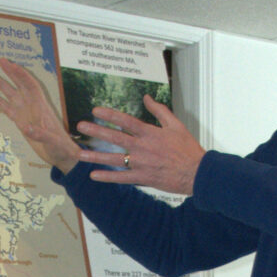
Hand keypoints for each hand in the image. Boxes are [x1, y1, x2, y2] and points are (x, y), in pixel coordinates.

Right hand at [0, 58, 80, 172]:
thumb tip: (25, 128)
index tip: (11, 65)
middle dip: (11, 73)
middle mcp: (33, 107)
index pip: (30, 86)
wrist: (62, 155)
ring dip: (2, 84)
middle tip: (0, 60)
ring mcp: (27, 114)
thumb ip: (40, 134)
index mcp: (41, 108)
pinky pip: (8, 109)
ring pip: (12, 95)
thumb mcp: (53, 142)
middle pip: (21, 85)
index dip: (21, 75)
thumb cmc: (61, 148)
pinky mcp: (21, 122)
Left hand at [77, 95, 205, 195]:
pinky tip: (93, 175)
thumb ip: (159, 110)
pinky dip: (107, 177)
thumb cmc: (187, 149)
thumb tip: (147, 97)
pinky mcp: (142, 178)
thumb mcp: (176, 125)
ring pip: (114, 159)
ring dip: (95, 156)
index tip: (95, 110)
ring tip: (80, 153)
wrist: (196, 172)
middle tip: (81, 126)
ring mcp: (141, 164)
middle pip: (115, 137)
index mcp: (150, 133)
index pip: (126, 121)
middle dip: (96, 131)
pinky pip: (121, 178)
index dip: (110, 114)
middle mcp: (142, 148)